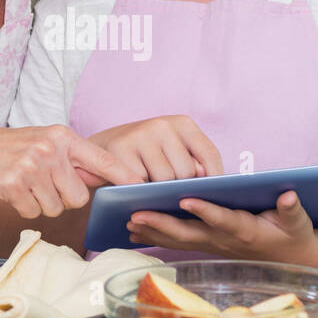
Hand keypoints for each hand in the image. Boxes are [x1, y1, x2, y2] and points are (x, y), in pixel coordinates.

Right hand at [0, 125, 143, 218]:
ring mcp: (31, 166)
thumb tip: (106, 180)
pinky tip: (13, 192)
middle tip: (43, 185)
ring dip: (42, 204)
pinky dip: (25, 209)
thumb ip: (74, 160)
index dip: (123, 175)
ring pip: (56, 208)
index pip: (102, 159)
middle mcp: (50, 149)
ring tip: (26, 186)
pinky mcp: (13, 185)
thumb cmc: (10, 153)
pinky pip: (35, 213)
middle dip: (63, 199)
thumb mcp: (45, 144)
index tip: (141, 185)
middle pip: (79, 196)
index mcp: (62, 137)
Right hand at [89, 115, 223, 182]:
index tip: (212, 194)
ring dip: (157, 189)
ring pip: (163, 180)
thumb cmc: (146, 155)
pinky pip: (140, 182)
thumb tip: (205, 177)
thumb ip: (193, 162)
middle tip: (167, 189)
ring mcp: (140, 135)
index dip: (214, 178)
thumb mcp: (173, 151)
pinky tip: (134, 185)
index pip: (209, 154)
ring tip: (149, 186)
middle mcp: (162, 124)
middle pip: (186, 172)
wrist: (102, 147)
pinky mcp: (120, 149)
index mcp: (182, 123)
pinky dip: (138, 189)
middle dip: (179, 186)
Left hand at [127, 190, 317, 259]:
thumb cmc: (293, 234)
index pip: (223, 220)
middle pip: (189, 233)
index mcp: (246, 230)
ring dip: (152, 232)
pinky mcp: (206, 245)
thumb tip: (289, 196)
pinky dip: (155, 236)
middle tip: (136, 214)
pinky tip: (134, 230)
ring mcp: (213, 245)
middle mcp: (224, 241)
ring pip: (178, 239)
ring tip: (127, 221)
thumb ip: (292, 209)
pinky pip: (177, 242)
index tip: (185, 198)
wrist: (291, 258)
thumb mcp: (299, 222)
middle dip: (162, 224)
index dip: (205, 211)